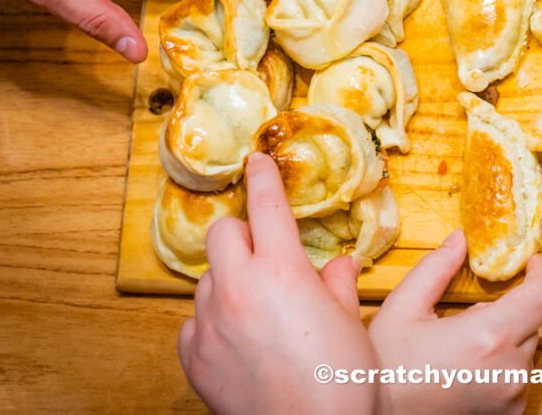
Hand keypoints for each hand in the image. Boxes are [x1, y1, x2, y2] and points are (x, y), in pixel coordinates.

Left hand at [177, 153, 378, 414]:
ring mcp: (210, 324)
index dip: (264, 177)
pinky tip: (237, 339)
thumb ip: (336, 283)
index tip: (259, 160)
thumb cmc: (340, 380)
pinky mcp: (194, 357)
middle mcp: (238, 288)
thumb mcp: (349, 320)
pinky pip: (192, 324)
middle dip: (242, 235)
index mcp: (281, 270)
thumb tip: (337, 266)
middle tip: (264, 252)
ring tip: (258, 307)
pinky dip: (211, 323)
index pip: (267, 205)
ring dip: (229, 281)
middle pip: (223, 233)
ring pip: (207, 279)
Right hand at [369, 230, 541, 413]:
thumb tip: (460, 239)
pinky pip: (517, 379)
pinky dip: (501, 366)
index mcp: (488, 338)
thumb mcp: (403, 308)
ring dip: (505, 339)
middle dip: (510, 309)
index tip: (530, 264)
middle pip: (532, 323)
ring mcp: (512, 399)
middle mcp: (510, 371)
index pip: (541, 298)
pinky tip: (466, 369)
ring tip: (461, 348)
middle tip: (469, 315)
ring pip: (525, 352)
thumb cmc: (385, 369)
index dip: (541, 275)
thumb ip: (436, 268)